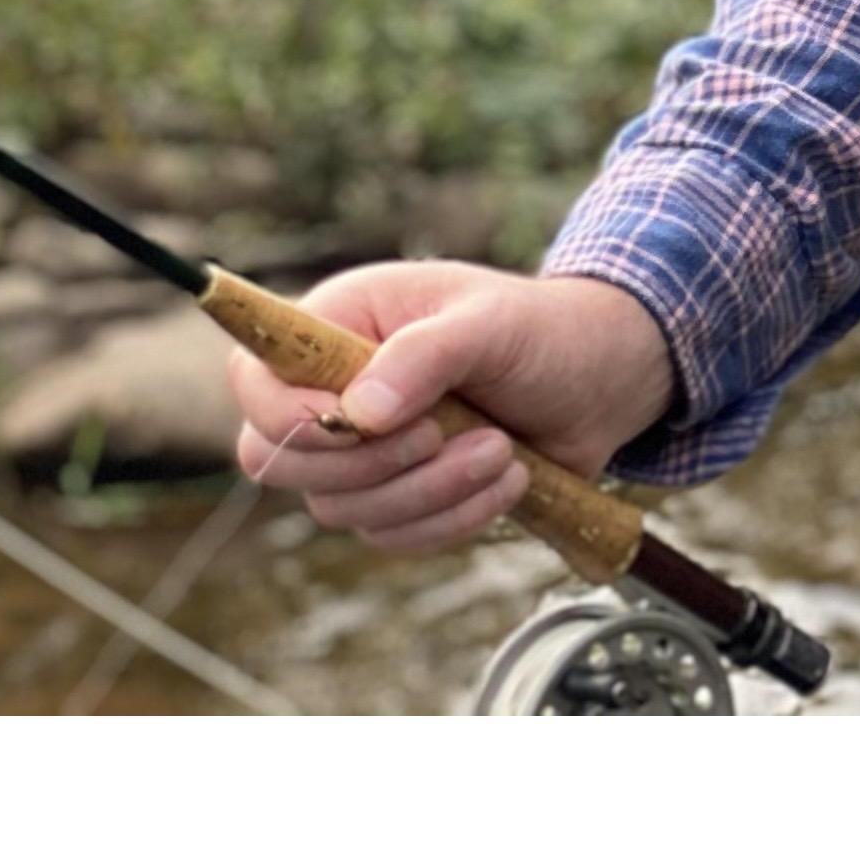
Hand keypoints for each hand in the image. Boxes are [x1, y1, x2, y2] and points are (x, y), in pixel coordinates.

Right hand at [225, 260, 680, 554]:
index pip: (254, 380)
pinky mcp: (399, 497)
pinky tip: (510, 478)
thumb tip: (357, 412)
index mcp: (342, 325)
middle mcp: (336, 390)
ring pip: (340, 509)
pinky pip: (391, 536)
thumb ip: (426, 355)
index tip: (362, 425)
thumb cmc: (546, 332)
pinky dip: (451, 519)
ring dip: (427, 492)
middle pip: (277, 461)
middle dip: (367, 463)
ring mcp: (363, 451)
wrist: (604, 381)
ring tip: (500, 449)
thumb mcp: (495, 323)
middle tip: (443, 434)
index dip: (288, 416)